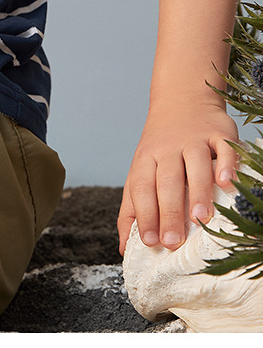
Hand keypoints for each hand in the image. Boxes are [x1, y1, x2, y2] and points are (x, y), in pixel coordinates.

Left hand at [117, 97, 239, 255]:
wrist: (182, 98)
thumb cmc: (160, 146)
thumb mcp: (140, 170)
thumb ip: (131, 208)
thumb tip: (122, 248)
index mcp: (146, 159)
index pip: (142, 187)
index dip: (144, 214)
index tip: (149, 242)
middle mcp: (168, 148)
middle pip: (167, 181)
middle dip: (169, 212)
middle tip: (173, 242)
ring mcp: (194, 139)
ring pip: (195, 165)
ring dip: (198, 192)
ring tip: (201, 219)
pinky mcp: (219, 134)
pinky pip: (223, 149)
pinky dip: (225, 165)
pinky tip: (225, 183)